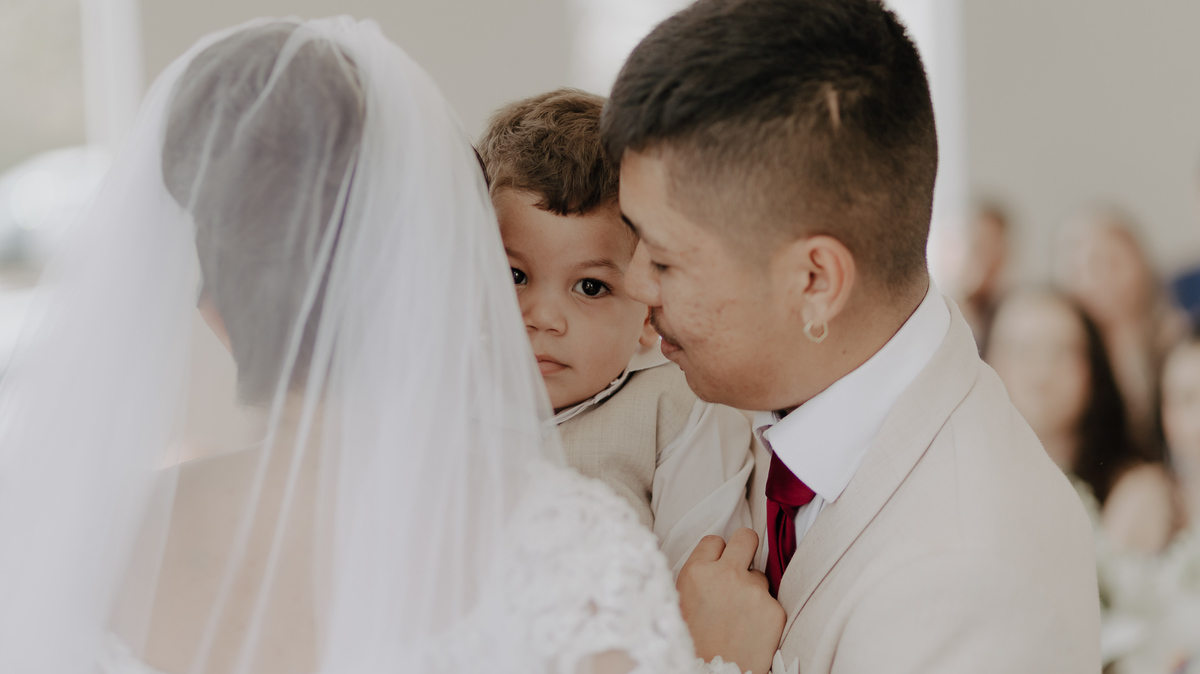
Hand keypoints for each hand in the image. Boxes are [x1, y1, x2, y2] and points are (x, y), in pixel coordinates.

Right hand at [677, 528, 784, 673]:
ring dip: (753, 590)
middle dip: (745, 547)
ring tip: (739, 617)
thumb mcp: (680, 602)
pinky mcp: (774, 611)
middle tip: (742, 564)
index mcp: (696, 572)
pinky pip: (772, 601)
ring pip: (760, 575)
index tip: (719, 565)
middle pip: (746, 537)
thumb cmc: (692, 644)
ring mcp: (753, 592)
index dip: (718, 554)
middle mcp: (726, 576)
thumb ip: (698, 576)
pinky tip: (751, 631)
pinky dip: (764, 614)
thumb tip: (714, 560)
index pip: (715, 540)